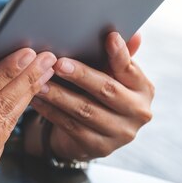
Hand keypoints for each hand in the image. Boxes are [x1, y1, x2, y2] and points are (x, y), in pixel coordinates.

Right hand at [0, 48, 55, 182]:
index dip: (5, 72)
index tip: (27, 52)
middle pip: (2, 111)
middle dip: (27, 81)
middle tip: (48, 57)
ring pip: (8, 124)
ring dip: (27, 95)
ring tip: (44, 70)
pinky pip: (3, 136)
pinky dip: (15, 111)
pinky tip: (27, 91)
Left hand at [29, 32, 153, 160]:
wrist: (95, 132)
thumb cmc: (102, 92)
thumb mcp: (112, 73)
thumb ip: (120, 56)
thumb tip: (134, 34)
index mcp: (143, 89)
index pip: (130, 69)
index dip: (120, 54)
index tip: (109, 37)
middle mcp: (138, 113)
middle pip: (107, 90)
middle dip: (81, 75)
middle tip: (58, 63)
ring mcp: (120, 133)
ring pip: (85, 110)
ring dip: (59, 95)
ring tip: (39, 81)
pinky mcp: (99, 148)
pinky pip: (71, 126)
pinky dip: (51, 111)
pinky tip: (37, 99)